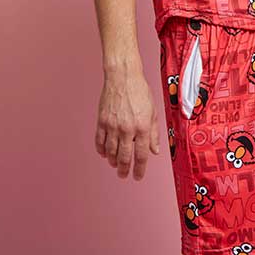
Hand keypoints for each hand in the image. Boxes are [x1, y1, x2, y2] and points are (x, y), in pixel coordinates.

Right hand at [95, 65, 159, 180]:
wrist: (123, 77)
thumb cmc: (140, 91)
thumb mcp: (153, 111)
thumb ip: (154, 133)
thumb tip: (155, 150)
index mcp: (142, 127)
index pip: (141, 155)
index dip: (139, 169)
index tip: (138, 176)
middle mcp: (127, 129)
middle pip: (124, 157)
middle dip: (124, 170)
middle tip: (124, 175)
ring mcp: (113, 126)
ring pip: (111, 152)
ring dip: (113, 161)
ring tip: (115, 164)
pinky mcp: (102, 121)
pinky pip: (100, 141)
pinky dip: (101, 150)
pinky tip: (104, 154)